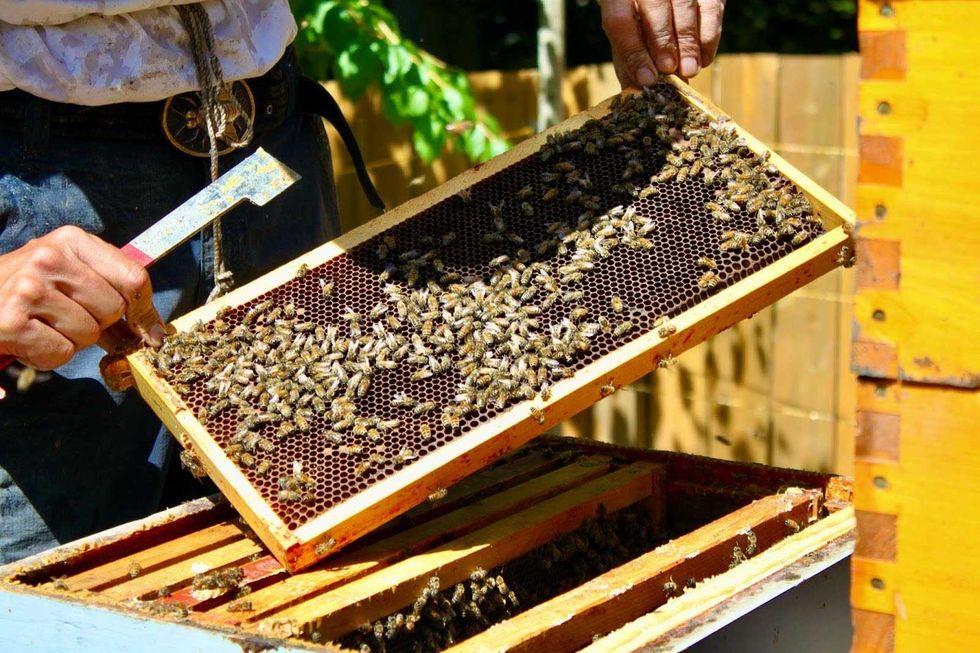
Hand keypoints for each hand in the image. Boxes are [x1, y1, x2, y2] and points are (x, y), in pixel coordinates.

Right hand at [0, 226, 164, 369]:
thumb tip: (155, 334)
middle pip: (113, 309)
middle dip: (99, 324)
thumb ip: (112, 292)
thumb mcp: (68, 272)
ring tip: (45, 325)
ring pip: (88, 334)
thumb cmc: (27, 287)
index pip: (134, 277)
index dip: (144, 309)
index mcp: (70, 240)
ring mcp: (28, 290)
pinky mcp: (11, 323)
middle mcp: (49, 258)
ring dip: (71, 341)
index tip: (146, 328)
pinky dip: (48, 356)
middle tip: (68, 317)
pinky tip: (30, 340)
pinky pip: (60, 353)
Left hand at [602, 0, 725, 86]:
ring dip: (688, 42)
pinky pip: (711, 9)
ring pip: (685, 6)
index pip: (619, 21)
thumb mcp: (627, 39)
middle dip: (663, 42)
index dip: (633, 51)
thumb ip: (630, 61)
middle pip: (654, 8)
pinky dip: (708, 37)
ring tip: (689, 70)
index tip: (646, 79)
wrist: (661, 2)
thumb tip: (640, 91)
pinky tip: (703, 60)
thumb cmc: (637, 23)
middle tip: (669, 69)